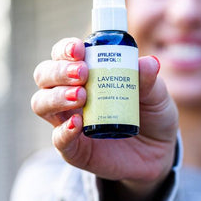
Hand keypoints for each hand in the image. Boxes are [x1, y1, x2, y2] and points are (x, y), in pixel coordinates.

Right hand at [31, 37, 178, 200]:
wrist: (158, 152)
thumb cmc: (152, 113)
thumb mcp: (156, 95)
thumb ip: (149, 80)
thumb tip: (147, 63)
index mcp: (86, 72)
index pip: (62, 54)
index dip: (65, 49)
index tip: (79, 49)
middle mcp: (69, 93)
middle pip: (44, 76)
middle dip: (58, 71)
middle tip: (82, 74)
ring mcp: (68, 121)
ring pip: (41, 104)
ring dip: (56, 96)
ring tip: (81, 96)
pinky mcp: (74, 149)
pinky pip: (58, 140)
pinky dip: (63, 131)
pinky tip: (77, 123)